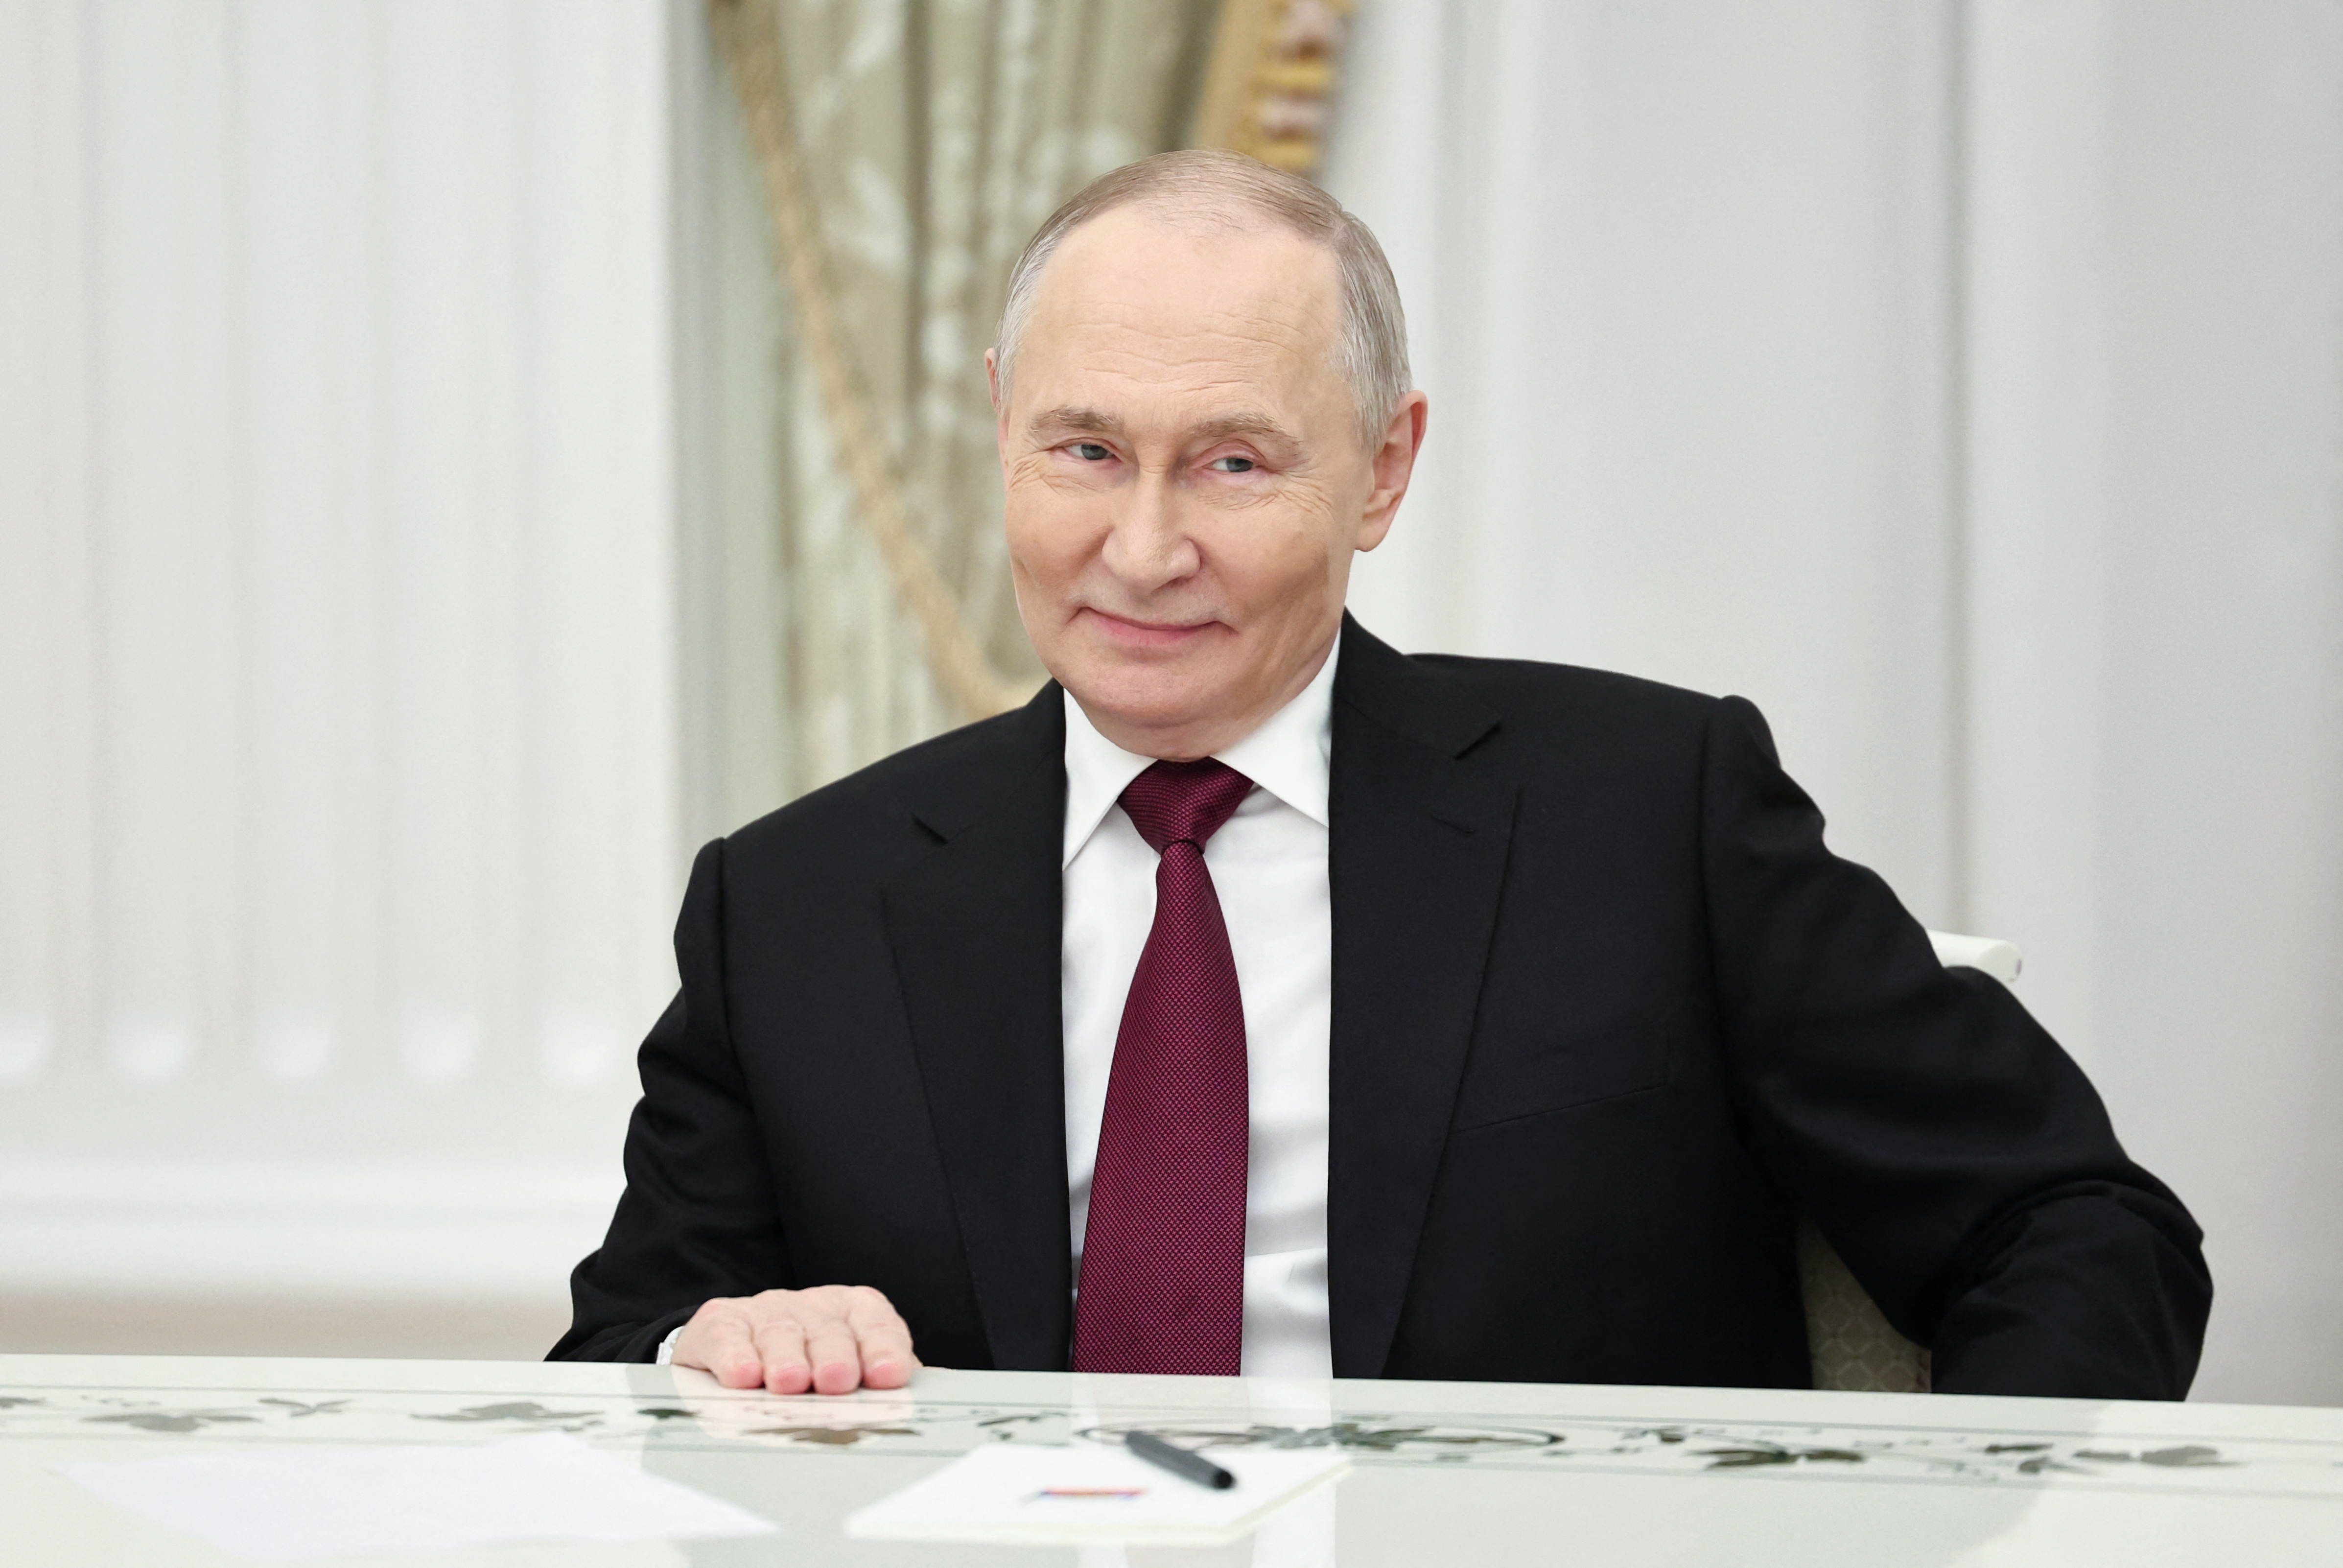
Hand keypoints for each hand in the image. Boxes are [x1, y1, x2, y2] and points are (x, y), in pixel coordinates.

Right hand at [671, 1285, 918, 1394]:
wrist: (739, 1350)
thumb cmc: (812, 1368)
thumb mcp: (856, 1371)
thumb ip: (891, 1379)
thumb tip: (945, 1391)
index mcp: (855, 1313)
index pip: (878, 1325)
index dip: (884, 1348)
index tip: (889, 1375)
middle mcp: (813, 1307)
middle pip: (830, 1331)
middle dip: (835, 1355)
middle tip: (837, 1380)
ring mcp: (767, 1310)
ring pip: (781, 1333)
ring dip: (786, 1358)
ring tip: (789, 1381)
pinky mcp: (721, 1322)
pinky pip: (728, 1336)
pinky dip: (734, 1356)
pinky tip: (742, 1375)